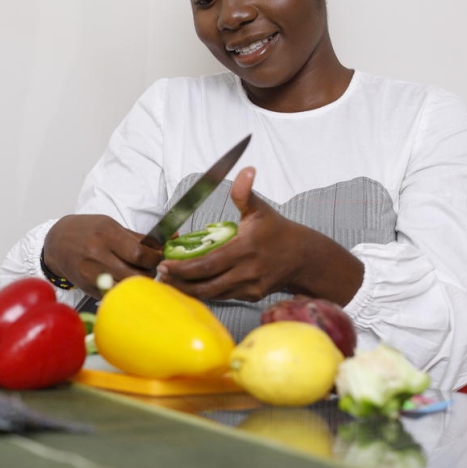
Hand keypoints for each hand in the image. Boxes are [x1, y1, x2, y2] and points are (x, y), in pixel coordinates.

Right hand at [43, 214, 162, 297]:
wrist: (56, 242)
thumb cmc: (86, 231)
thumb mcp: (111, 226)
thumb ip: (139, 237)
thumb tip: (170, 241)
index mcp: (106, 234)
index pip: (140, 254)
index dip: (156, 258)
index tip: (158, 257)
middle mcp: (98, 254)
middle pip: (136, 273)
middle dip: (149, 272)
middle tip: (150, 268)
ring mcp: (91, 273)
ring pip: (127, 287)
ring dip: (138, 284)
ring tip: (138, 275)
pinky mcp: (88, 288)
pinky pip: (114, 294)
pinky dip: (123, 291)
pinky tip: (124, 282)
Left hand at [157, 167, 362, 304]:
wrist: (304, 257)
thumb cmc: (279, 231)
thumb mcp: (261, 209)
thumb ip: (245, 192)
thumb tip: (245, 170)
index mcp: (245, 249)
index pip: (208, 263)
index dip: (183, 268)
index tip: (164, 264)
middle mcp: (247, 272)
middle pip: (205, 285)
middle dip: (180, 282)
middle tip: (161, 275)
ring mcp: (249, 287)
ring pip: (212, 295)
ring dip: (189, 290)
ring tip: (171, 281)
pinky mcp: (251, 296)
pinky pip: (222, 297)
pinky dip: (205, 293)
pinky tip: (191, 285)